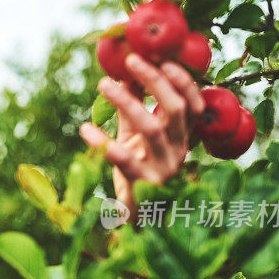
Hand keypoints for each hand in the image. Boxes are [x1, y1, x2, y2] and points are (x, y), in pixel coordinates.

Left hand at [79, 53, 204, 217]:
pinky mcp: (143, 186)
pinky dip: (103, 141)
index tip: (166, 59)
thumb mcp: (135, 137)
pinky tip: (85, 128)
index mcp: (181, 138)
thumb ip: (132, 109)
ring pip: (152, 128)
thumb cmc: (136, 170)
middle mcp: (178, 151)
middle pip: (176, 110)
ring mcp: (163, 169)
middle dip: (155, 81)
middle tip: (132, 61)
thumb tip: (123, 75)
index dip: (184, 82)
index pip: (194, 104)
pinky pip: (124, 159)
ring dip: (127, 102)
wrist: (137, 218)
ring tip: (104, 84)